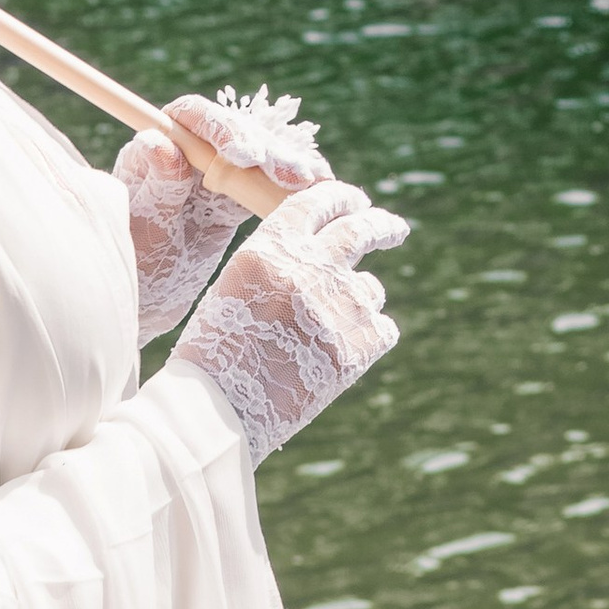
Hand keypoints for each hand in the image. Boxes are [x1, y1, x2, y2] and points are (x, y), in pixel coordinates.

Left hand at [116, 85, 332, 341]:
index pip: (191, 117)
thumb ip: (156, 188)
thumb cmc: (132, 267)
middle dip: (267, 150)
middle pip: (234, 132)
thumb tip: (159, 141)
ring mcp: (213, 174)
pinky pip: (269, 182)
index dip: (222, 127)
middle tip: (294, 177)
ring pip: (259, 155)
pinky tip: (324, 190)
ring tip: (318, 182)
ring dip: (289, 164)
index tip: (244, 158)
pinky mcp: (234, 197)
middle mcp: (185, 153)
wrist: (144, 303)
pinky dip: (296, 183)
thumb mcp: (144, 232)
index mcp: (155, 151)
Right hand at [169, 179, 408, 462]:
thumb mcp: (236, 288)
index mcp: (272, 247)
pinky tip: (338, 359)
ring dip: (359, 301)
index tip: (355, 202)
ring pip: (370, 288)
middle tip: (393, 226)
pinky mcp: (362, 344)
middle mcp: (311, 266)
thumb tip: (321, 256)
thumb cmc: (216, 354)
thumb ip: (279, 264)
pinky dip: (368, 340)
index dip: (341, 198)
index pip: (317, 203)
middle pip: (362, 229)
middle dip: (381, 224)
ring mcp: (341, 304)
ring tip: (327, 333)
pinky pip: (382, 329)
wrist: (221, 410)